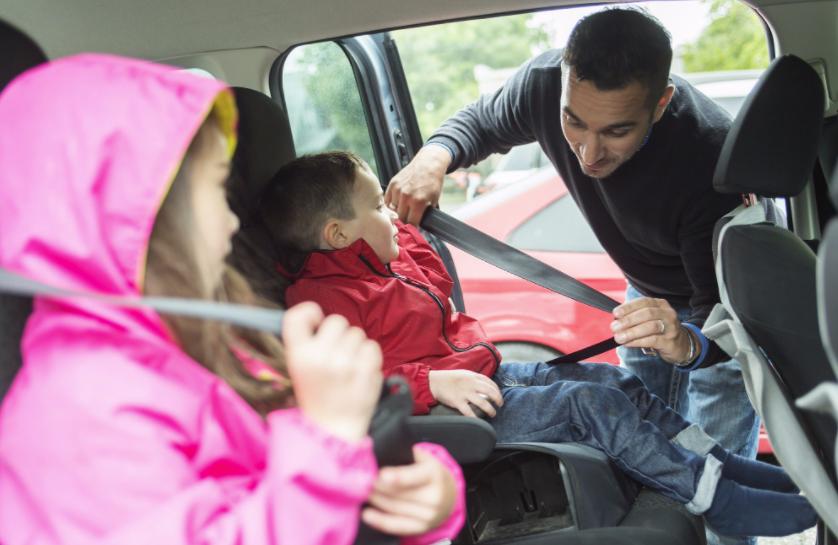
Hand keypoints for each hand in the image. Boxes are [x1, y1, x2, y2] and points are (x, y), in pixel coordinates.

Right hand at [282, 302, 382, 441]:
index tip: (317, 321)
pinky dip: (369, 356)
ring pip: (357, 333)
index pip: (298, 315)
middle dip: (339, 334)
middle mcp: (321, 356)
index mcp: (298, 355)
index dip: (310, 312)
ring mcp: (345, 363)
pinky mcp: (367, 371)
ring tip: (348, 366)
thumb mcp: (298, 369)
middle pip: (337, 320)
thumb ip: (306, 342)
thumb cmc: (316, 396)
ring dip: (355, 346)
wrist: (332, 430)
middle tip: (335, 354)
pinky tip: (360, 371)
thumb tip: (321, 317)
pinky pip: (372, 346)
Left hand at [361, 446, 457, 535]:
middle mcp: (434, 496)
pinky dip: (379, 520)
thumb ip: (405, 453)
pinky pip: (397, 525)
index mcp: (434, 474)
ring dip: (375, 500)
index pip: (414, 475)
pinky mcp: (421, 527)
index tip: (381, 474)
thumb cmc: (429, 472)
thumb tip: (381, 450)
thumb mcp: (423, 457)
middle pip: (399, 493)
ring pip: (395, 508)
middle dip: (377, 486)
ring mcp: (429, 515)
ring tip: (362, 492)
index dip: (398, 476)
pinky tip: (367, 514)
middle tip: (361, 480)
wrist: (448, 495)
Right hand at [385, 145, 451, 225]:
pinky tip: (396, 204)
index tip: (413, 228)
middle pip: (400, 218)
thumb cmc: (433, 181)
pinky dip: (391, 204)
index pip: (411, 223)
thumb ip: (426, 213)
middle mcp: (406, 197)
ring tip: (403, 211)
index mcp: (418, 202)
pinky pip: (388, 200)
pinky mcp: (392, 184)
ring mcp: (398, 190)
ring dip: (397, 212)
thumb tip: (420, 224)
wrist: (428, 164)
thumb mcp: (434, 200)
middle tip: (408, 221)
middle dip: (405, 221)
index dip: (413, 227)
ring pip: (392, 210)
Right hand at [428, 369, 502, 416]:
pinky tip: (479, 420)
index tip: (499, 396)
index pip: (490, 383)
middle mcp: (470, 384)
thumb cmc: (448, 379)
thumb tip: (485, 387)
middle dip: (498, 399)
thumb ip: (474, 379)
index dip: (497, 390)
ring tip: (492, 413)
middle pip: (490, 392)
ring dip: (490, 410)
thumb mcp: (463, 374)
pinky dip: (475, 417)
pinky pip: (469, 412)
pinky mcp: (457, 401)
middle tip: (500, 405)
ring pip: (483, 403)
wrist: (433, 382)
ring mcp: (464, 393)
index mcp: (472, 376)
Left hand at [611, 297, 694, 364]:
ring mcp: (671, 327)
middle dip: (628, 320)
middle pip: (647, 313)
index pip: (643, 302)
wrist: (682, 344)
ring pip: (651, 326)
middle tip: (614, 328)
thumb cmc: (660, 330)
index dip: (628, 307)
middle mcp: (667, 313)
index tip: (615, 314)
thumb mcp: (650, 319)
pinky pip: (653, 340)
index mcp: (660, 304)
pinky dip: (638, 341)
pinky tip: (628, 343)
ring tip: (619, 337)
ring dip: (632, 332)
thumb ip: (635, 317)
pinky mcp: (671, 341)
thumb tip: (616, 320)